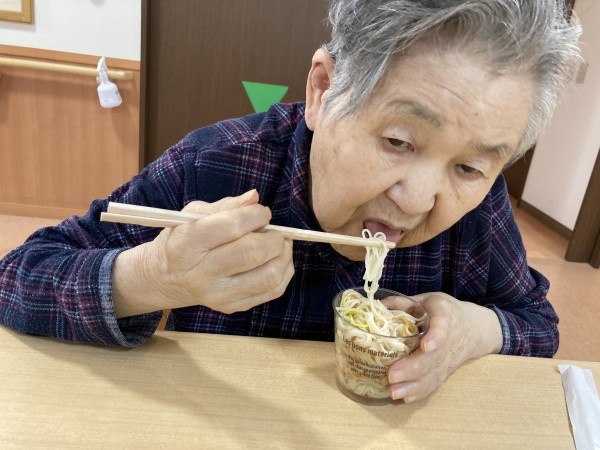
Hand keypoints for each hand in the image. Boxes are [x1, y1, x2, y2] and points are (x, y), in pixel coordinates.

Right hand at [113, 190, 294, 316]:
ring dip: (283, 255)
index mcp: (187, 244)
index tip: (261, 212)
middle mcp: (200, 273)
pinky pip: (273, 290)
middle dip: (274, 237)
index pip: (233, 225)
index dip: (257, 214)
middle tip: (274, 231)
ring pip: (269, 276)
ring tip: (278, 244)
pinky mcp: (232, 307)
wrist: (168, 277)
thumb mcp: (194, 215)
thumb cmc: (185, 239)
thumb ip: (226, 205)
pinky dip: (284, 271)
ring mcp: (217, 295)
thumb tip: (254, 197)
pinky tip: (276, 260)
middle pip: (253, 252)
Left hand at [382, 292, 502, 402]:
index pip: (443, 325)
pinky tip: (404, 397)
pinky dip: (419, 392)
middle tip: (392, 375)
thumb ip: (403, 302)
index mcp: (445, 316)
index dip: (436, 337)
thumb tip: (377, 306)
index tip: (426, 346)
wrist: (474, 328)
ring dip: (413, 385)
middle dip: (412, 368)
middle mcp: (449, 340)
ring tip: (393, 391)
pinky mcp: (445, 371)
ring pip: (433, 375)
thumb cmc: (445, 311)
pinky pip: (433, 384)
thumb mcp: (428, 299)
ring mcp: (448, 359)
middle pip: (433, 358)